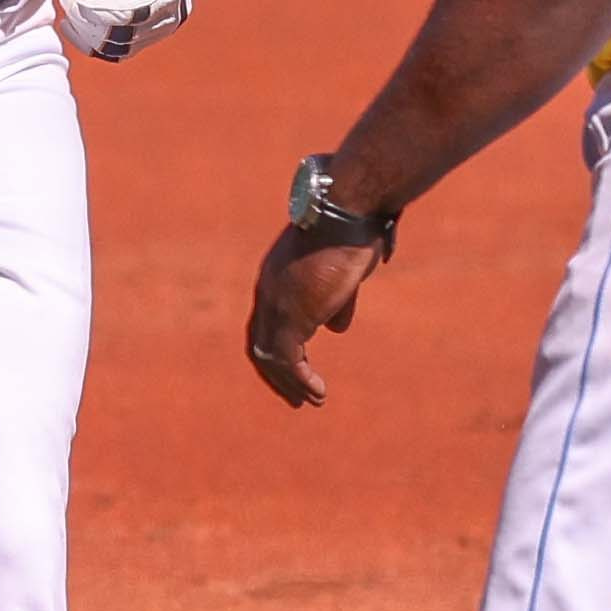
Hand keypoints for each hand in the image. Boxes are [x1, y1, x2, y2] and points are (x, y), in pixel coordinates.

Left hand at [63, 0, 192, 60]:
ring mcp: (155, 26)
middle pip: (129, 34)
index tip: (76, 0)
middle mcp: (171, 10)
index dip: (106, 11)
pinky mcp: (138, 34)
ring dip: (87, 32)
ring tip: (67, 3)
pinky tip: (69, 24)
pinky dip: (88, 41)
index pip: (141, 11)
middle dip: (93, 22)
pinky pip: (112, 50)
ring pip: (118, 47)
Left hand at [248, 218, 385, 407]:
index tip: (294, 371)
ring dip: (290, 384)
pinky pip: (288, 359)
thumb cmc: (351, 231)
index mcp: (274, 279)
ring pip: (270, 357)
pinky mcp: (292, 314)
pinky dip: (301, 380)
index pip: (264, 323)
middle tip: (295, 397)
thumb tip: (336, 328)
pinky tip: (319, 392)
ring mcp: (277, 304)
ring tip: (312, 400)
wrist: (348, 211)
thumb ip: (337, 301)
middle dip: (275, 375)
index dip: (276, 351)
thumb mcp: (342, 273)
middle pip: (258, 344)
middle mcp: (267, 293)